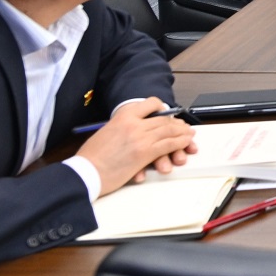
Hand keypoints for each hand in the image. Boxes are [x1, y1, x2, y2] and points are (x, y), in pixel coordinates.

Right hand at [77, 99, 195, 191]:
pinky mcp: (145, 152)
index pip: (149, 104)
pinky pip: (169, 144)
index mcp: (122, 116)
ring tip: (190, 134)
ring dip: (182, 132)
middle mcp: (134, 123)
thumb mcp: (105, 133)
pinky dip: (180, 143)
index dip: (161, 108)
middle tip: (183, 126)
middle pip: (163, 119)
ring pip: (169, 130)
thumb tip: (130, 130)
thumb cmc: (90, 157)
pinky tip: (185, 143)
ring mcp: (141, 137)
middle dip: (176, 123)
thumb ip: (120, 128)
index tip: (165, 112)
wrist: (85, 172)